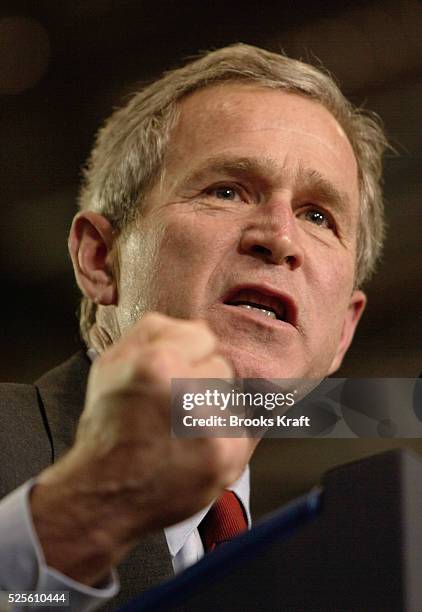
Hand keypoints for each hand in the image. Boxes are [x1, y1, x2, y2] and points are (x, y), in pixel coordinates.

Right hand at [31, 313, 255, 584]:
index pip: (203, 336)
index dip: (184, 356)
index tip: (168, 376)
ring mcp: (212, 430)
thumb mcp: (111, 362)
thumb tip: (201, 327)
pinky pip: (242, 428)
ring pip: (232, 397)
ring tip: (180, 431)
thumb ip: (156, 330)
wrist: (108, 494)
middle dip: (199, 382)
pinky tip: (193, 449)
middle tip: (170, 408)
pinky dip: (223, 436)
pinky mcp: (228, 459)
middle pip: (221, 367)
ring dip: (212, 409)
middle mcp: (187, 394)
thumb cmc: (109, 426)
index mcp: (157, 364)